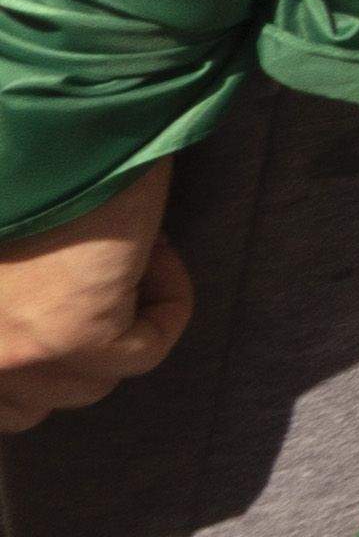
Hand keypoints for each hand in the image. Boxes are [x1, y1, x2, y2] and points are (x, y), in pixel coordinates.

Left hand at [0, 192, 190, 428]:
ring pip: (91, 382)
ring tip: (122, 262)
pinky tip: (155, 252)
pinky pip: (144, 353)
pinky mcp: (76, 335)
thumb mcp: (2, 272)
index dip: (30, 368)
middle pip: (35, 404)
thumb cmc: (22, 182)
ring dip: (119, 330)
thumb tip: (39, 334)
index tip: (61, 312)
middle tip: (90, 287)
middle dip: (70, 354)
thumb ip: (6, 313)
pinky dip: (166, 309)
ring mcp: (18, 350)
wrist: (56, 132)